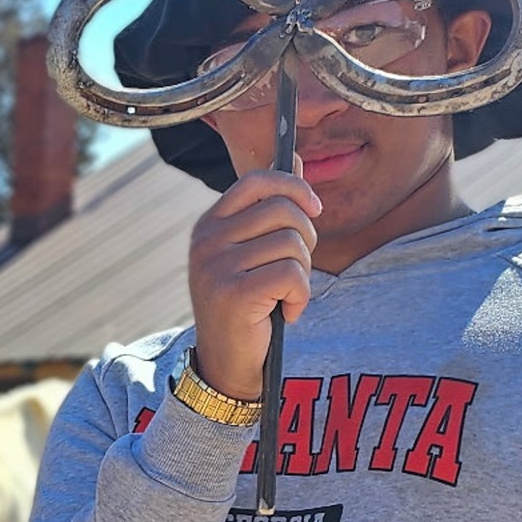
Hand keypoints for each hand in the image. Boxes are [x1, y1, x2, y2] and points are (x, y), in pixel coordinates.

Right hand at [187, 165, 321, 401]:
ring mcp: (216, 266)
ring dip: (303, 273)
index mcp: (209, 225)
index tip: (314, 210)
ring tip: (286, 295)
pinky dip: (300, 296)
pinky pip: (291, 275)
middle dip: (306, 239)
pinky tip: (285, 312)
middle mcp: (206, 241)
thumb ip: (269, 207)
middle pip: (284, 211)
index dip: (294, 187)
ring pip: (292, 244)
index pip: (257, 181)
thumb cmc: (246, 306)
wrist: (226, 364)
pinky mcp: (232, 293)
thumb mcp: (252, 251)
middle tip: (296, 269)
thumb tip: (294, 156)